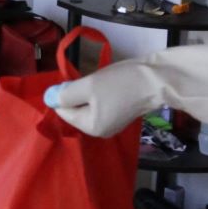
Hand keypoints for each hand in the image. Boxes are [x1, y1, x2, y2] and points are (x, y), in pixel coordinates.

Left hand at [45, 43, 207, 138]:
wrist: (159, 77)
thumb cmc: (121, 82)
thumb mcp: (88, 85)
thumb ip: (66, 93)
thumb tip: (48, 98)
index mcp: (91, 127)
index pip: (63, 112)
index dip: (63, 93)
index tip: (72, 78)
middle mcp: (101, 130)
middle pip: (76, 110)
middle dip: (76, 93)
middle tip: (87, 78)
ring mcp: (113, 122)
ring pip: (88, 105)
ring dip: (88, 91)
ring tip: (100, 79)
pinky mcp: (122, 111)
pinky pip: (101, 103)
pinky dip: (100, 92)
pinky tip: (109, 82)